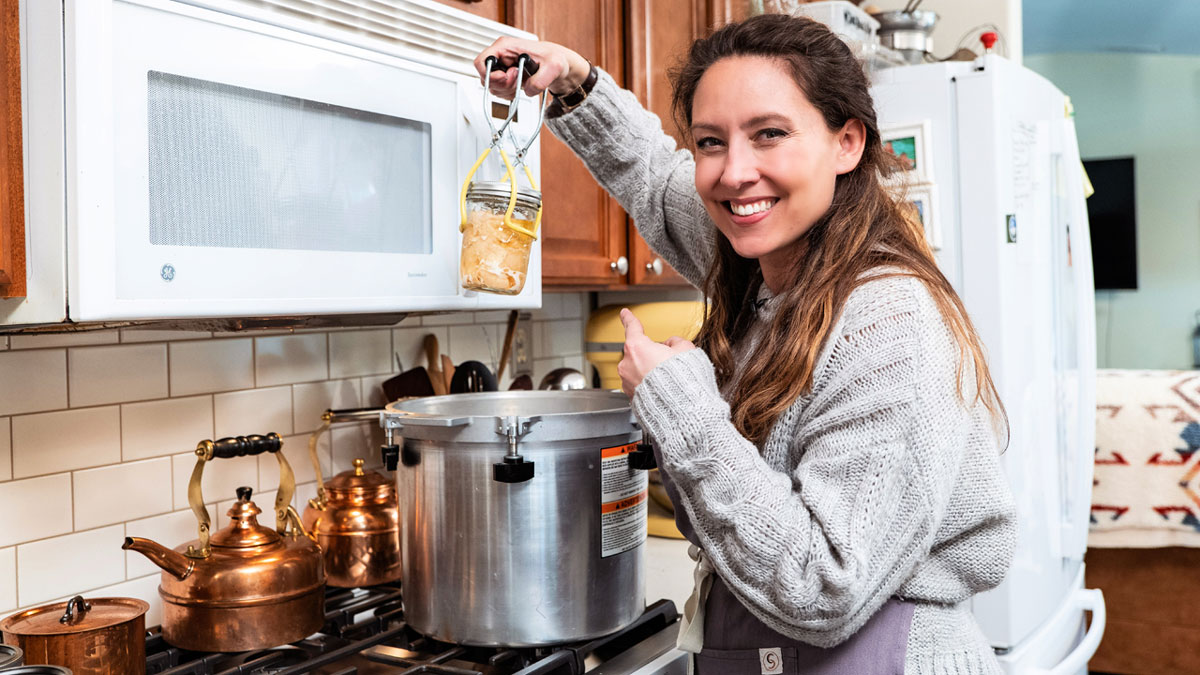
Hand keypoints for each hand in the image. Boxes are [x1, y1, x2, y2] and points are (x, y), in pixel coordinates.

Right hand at [474, 37, 590, 99]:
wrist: (559, 66)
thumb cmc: (555, 58)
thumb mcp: (554, 66)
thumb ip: (541, 80)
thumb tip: (528, 90)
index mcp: (505, 46)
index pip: (481, 62)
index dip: (489, 75)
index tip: (505, 78)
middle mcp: (501, 56)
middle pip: (485, 77)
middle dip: (501, 85)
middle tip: (517, 81)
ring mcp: (503, 68)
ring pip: (492, 86)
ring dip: (506, 91)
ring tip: (521, 83)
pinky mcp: (506, 78)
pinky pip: (499, 91)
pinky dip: (509, 94)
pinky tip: (520, 88)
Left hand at [618, 308, 695, 397]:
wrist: (681, 410)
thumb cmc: (683, 380)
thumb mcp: (686, 350)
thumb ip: (676, 343)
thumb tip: (671, 346)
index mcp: (638, 347)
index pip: (632, 327)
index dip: (629, 319)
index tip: (625, 314)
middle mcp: (627, 364)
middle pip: (638, 352)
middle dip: (652, 354)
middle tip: (671, 362)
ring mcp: (628, 382)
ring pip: (638, 370)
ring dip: (651, 371)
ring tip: (670, 380)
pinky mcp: (632, 397)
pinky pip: (640, 386)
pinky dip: (650, 386)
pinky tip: (664, 390)